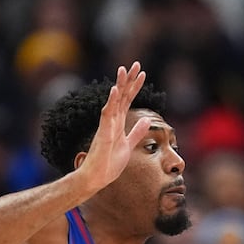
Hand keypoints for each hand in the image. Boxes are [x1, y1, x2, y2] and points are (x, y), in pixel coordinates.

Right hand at [77, 62, 151, 191]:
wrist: (96, 179)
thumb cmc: (109, 163)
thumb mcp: (128, 144)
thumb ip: (137, 132)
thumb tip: (147, 120)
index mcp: (118, 122)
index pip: (127, 100)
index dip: (135, 86)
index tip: (142, 72)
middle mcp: (112, 121)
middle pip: (121, 96)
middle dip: (128, 80)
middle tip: (135, 64)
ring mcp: (106, 126)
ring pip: (114, 102)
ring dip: (119, 86)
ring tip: (123, 70)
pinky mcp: (103, 134)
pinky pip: (107, 116)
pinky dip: (111, 103)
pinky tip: (115, 91)